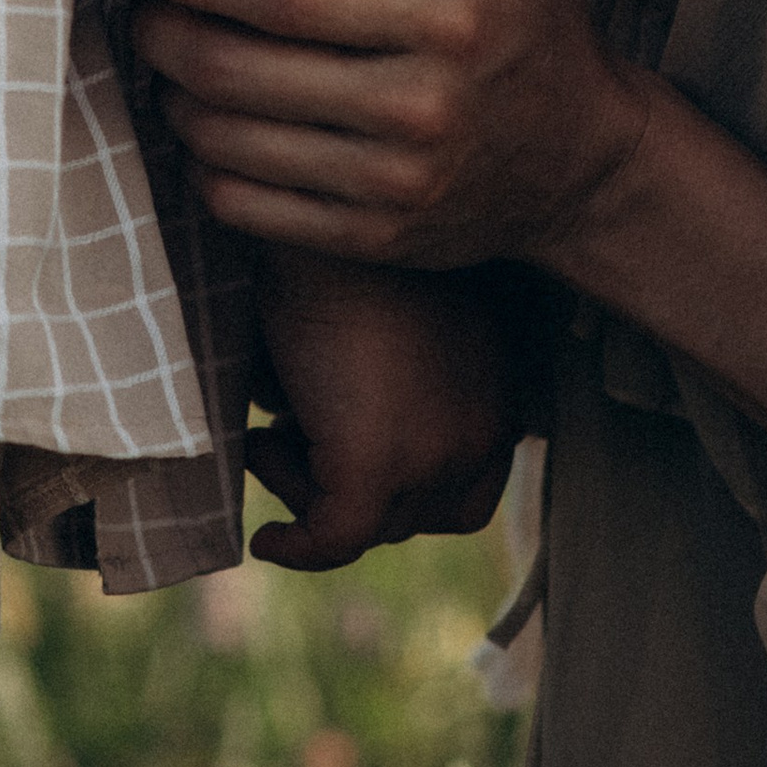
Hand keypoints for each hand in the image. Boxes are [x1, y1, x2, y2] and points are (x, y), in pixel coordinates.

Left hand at [105, 0, 648, 269]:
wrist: (584, 161)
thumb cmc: (524, 16)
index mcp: (442, 17)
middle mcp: (417, 109)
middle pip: (236, 72)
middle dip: (161, 31)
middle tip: (140, 1)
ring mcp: (393, 187)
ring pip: (228, 142)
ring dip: (175, 95)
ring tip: (173, 57)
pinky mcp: (372, 242)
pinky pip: (246, 207)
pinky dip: (206, 163)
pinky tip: (211, 122)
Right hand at [246, 251, 521, 570]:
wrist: (321, 220)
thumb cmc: (347, 250)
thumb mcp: (400, 320)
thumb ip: (405, 379)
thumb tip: (344, 439)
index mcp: (501, 389)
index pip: (471, 485)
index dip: (410, 492)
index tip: (347, 465)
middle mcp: (483, 430)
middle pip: (417, 514)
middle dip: (350, 490)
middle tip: (289, 439)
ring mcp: (433, 454)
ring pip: (370, 526)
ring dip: (312, 489)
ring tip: (267, 433)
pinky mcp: (373, 467)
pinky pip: (333, 538)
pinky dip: (297, 546)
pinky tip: (264, 539)